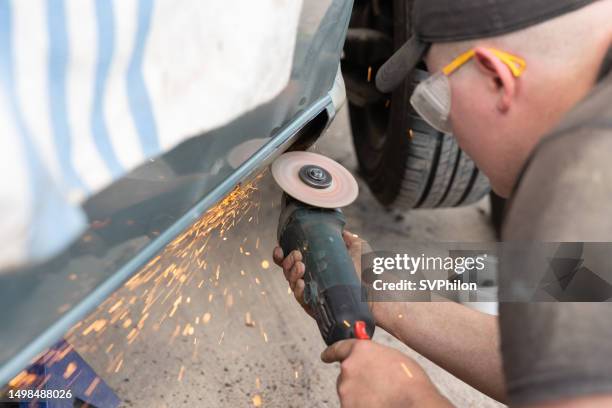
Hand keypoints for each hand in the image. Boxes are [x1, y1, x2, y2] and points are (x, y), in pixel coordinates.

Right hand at [272, 230, 369, 317]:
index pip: (292, 261)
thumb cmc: (369, 271)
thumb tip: (340, 228)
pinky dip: (299, 291)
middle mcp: (312, 280)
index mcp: (316, 266)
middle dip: (288, 262)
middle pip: (288, 272)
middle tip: (298, 256)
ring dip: (292, 274)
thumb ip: (347, 237)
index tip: (280, 249)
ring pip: (293, 285)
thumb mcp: (358, 248)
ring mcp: (314, 294)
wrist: (378, 291)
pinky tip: (301, 283)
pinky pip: (302, 300)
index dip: (282, 256)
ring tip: (301, 266)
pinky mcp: (318, 307)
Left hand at [321, 339, 452, 407]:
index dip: (332, 352)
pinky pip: (351, 405)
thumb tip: (372, 363)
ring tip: (381, 398)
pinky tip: (378, 405)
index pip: (339, 348)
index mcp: (361, 351)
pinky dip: (361, 406)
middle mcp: (349, 368)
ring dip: (360, 395)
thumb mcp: (395, 358)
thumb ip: (375, 357)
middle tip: (375, 387)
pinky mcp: (346, 407)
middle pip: (346, 374)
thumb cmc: (410, 384)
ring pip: (349, 392)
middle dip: (356, 380)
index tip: (326, 356)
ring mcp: (346, 390)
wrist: (414, 405)